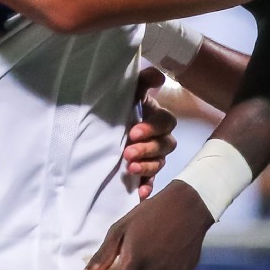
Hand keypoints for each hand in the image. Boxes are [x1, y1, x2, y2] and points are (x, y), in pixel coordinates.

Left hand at [123, 67, 178, 199]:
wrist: (103, 125)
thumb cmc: (120, 105)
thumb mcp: (130, 91)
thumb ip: (143, 81)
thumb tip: (158, 76)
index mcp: (157, 117)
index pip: (165, 122)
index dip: (152, 128)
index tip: (133, 132)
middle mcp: (160, 137)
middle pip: (164, 145)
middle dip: (147, 149)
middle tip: (128, 152)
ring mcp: (154, 156)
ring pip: (159, 163)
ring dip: (146, 167)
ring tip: (129, 168)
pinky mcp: (145, 172)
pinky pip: (151, 180)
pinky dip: (147, 187)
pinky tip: (140, 194)